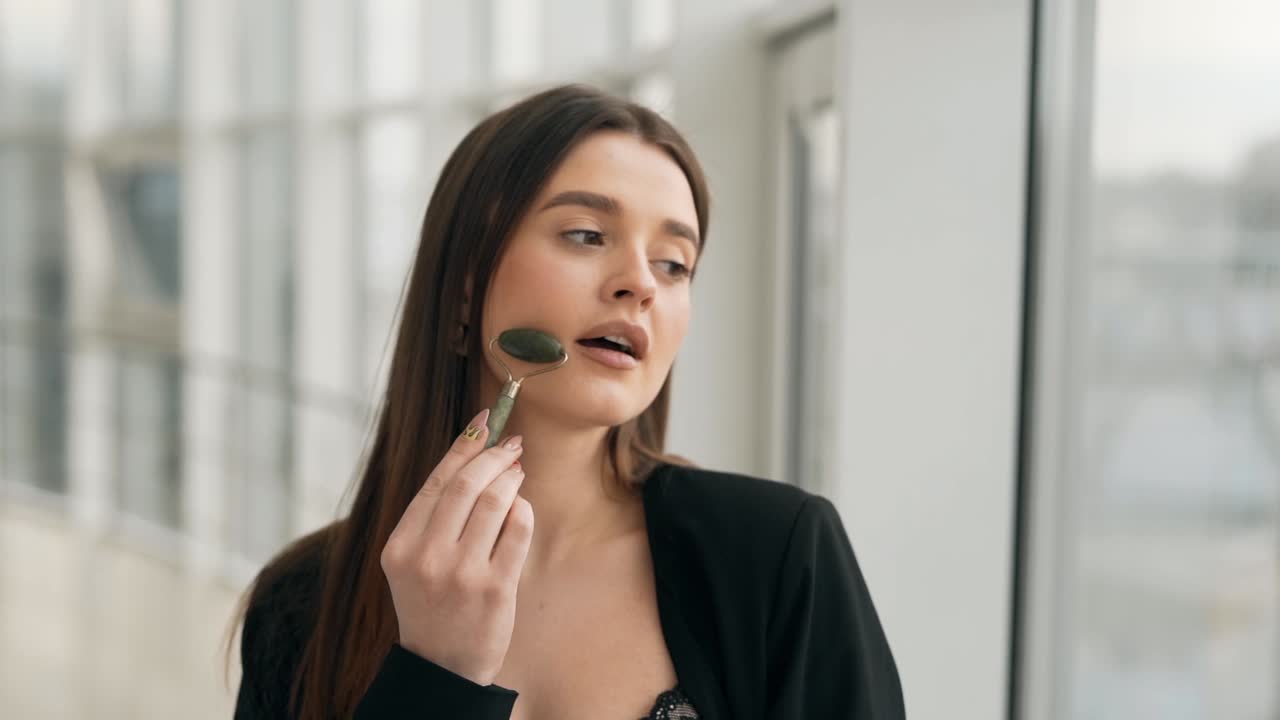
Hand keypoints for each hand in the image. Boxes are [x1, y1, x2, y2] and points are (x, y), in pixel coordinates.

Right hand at [379, 409, 532, 685]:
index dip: (463, 447)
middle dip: (493, 455)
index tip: (484, 422)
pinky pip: (518, 529)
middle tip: (511, 444)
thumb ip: (433, 516)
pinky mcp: (495, 588)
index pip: (434, 482)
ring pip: (495, 501)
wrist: (442, 667)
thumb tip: (473, 455)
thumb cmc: (432, 605)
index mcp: (400, 547)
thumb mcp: (414, 562)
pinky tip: (521, 508)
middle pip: (465, 485)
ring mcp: (461, 574)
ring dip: (511, 478)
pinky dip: (523, 510)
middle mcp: (426, 558)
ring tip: (517, 471)